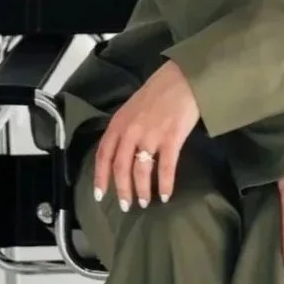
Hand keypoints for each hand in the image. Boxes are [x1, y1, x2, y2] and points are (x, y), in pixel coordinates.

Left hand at [93, 60, 199, 209]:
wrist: (184, 78)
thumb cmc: (159, 91)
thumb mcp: (133, 107)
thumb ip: (125, 127)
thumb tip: (121, 152)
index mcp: (119, 122)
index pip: (103, 154)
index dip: (100, 178)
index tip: (99, 195)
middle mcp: (131, 131)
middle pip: (120, 168)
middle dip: (122, 190)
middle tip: (126, 206)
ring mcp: (151, 135)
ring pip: (141, 171)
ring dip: (141, 190)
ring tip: (146, 202)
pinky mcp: (171, 139)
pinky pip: (165, 168)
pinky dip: (164, 185)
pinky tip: (165, 195)